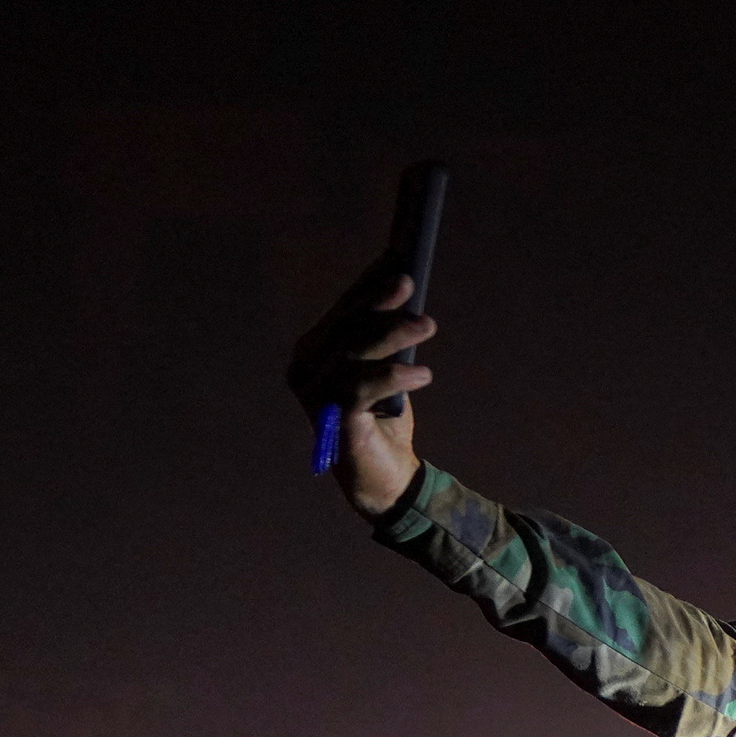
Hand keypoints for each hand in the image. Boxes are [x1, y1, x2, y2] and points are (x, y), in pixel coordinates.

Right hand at [286, 257, 435, 514]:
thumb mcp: (387, 368)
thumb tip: (406, 290)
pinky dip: (392, 377)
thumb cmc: (384, 416)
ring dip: (392, 335)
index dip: (368, 285)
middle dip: (379, 302)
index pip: (344, 310)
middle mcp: (307, 368)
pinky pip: (360, 389)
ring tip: (428, 326)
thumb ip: (386, 337)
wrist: (385, 477)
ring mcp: (315, 394)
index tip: (395, 260)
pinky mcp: (333, 419)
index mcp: (316, 350)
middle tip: (410, 283)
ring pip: (353, 354)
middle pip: (345, 327)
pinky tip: (422, 374)